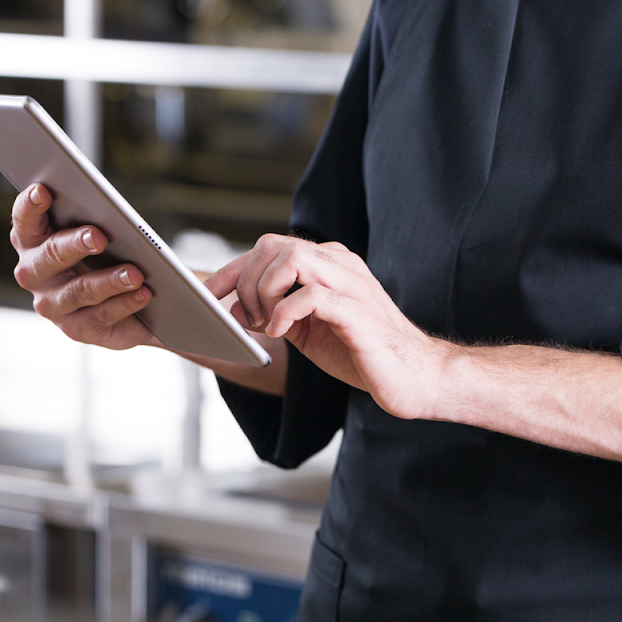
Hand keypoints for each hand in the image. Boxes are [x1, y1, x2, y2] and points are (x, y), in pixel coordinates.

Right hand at [9, 183, 155, 349]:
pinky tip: (143, 293)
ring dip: (109, 281)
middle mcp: (33, 273)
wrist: (130, 298)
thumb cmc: (108, 252)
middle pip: (50, 255)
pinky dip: (124, 304)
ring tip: (135, 273)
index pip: (24, 219)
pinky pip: (100, 317)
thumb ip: (94, 218)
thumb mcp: (99, 231)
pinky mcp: (76, 329)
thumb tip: (110, 211)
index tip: (43, 190)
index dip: (30, 204)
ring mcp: (52, 305)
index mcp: (32, 239)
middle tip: (100, 236)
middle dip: (75, 244)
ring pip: (79, 290)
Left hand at [205, 235, 449, 418]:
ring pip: (293, 259)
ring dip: (265, 292)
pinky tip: (282, 333)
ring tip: (266, 322)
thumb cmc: (361, 352)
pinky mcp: (357, 310)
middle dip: (246, 281)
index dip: (232, 268)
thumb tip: (236, 309)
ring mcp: (350, 283)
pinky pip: (311, 295)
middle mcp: (339, 264)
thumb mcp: (307, 329)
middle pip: (274, 246)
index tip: (209, 292)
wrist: (412, 376)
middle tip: (247, 318)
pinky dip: (285, 312)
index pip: (270, 247)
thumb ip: (276, 312)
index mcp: (327, 263)